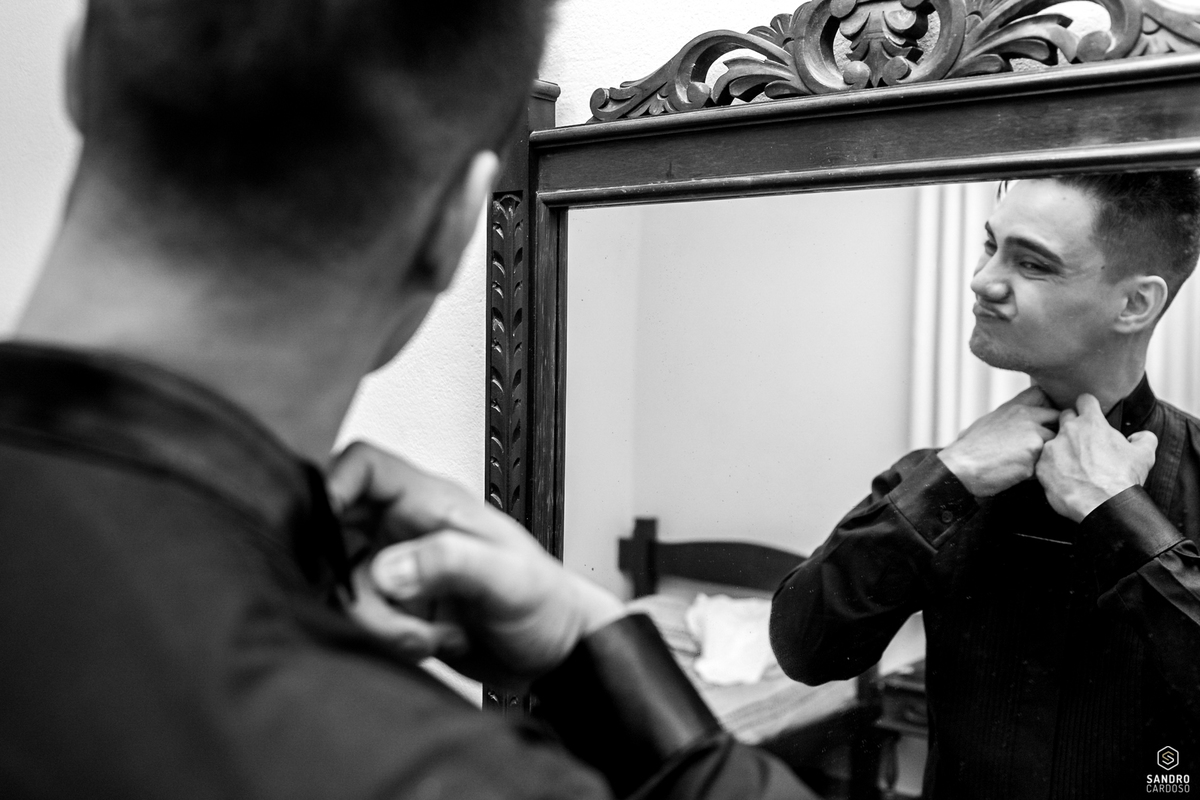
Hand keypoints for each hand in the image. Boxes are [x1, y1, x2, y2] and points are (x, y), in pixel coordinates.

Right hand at [327, 442, 623, 690]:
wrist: (554, 654)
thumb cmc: (545, 601)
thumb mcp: (504, 576)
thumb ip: (447, 562)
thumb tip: (387, 568)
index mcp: (432, 503)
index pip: (366, 466)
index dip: (334, 483)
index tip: (324, 524)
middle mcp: (407, 531)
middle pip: (337, 534)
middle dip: (352, 580)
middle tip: (390, 605)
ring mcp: (400, 572)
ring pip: (347, 587)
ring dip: (381, 622)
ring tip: (430, 632)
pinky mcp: (398, 610)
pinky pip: (364, 622)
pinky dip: (391, 639)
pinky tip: (433, 641)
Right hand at [938, 386, 1059, 496]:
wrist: (962, 466)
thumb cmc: (971, 449)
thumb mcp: (989, 422)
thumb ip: (1010, 419)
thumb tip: (1019, 422)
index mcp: (1014, 407)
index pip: (1042, 394)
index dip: (1046, 406)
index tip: (1042, 418)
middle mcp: (1026, 416)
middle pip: (1058, 417)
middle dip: (1054, 431)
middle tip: (1040, 445)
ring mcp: (1033, 434)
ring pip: (1056, 442)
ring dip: (1047, 452)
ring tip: (1027, 462)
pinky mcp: (1034, 455)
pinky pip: (1047, 462)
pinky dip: (1038, 470)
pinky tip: (1020, 472)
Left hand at [1035, 393, 1156, 521]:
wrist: (1104, 505)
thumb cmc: (1123, 479)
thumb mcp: (1144, 455)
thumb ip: (1144, 439)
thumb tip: (1140, 436)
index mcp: (1091, 423)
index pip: (1084, 400)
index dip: (1088, 406)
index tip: (1089, 412)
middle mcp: (1068, 430)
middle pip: (1065, 416)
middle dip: (1072, 425)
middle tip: (1081, 441)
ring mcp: (1052, 448)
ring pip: (1052, 440)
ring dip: (1060, 448)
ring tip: (1072, 464)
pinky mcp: (1041, 466)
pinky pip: (1043, 461)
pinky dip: (1051, 467)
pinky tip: (1063, 477)